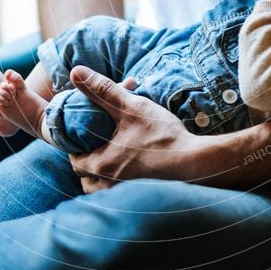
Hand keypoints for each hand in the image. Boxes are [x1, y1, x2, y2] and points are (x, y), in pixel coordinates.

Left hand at [67, 65, 200, 192]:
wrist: (196, 163)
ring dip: (101, 175)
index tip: (83, 135)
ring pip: (101, 189)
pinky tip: (130, 167)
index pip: (74, 160)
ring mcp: (124, 194)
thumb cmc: (162, 136)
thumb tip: (76, 72)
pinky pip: (118, 194)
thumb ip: (102, 89)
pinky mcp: (139, 197)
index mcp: (101, 165)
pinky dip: (118, 182)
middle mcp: (108, 186)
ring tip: (112, 157)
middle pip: (86, 178)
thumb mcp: (131, 107)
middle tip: (96, 144)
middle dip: (88, 160)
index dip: (75, 147)